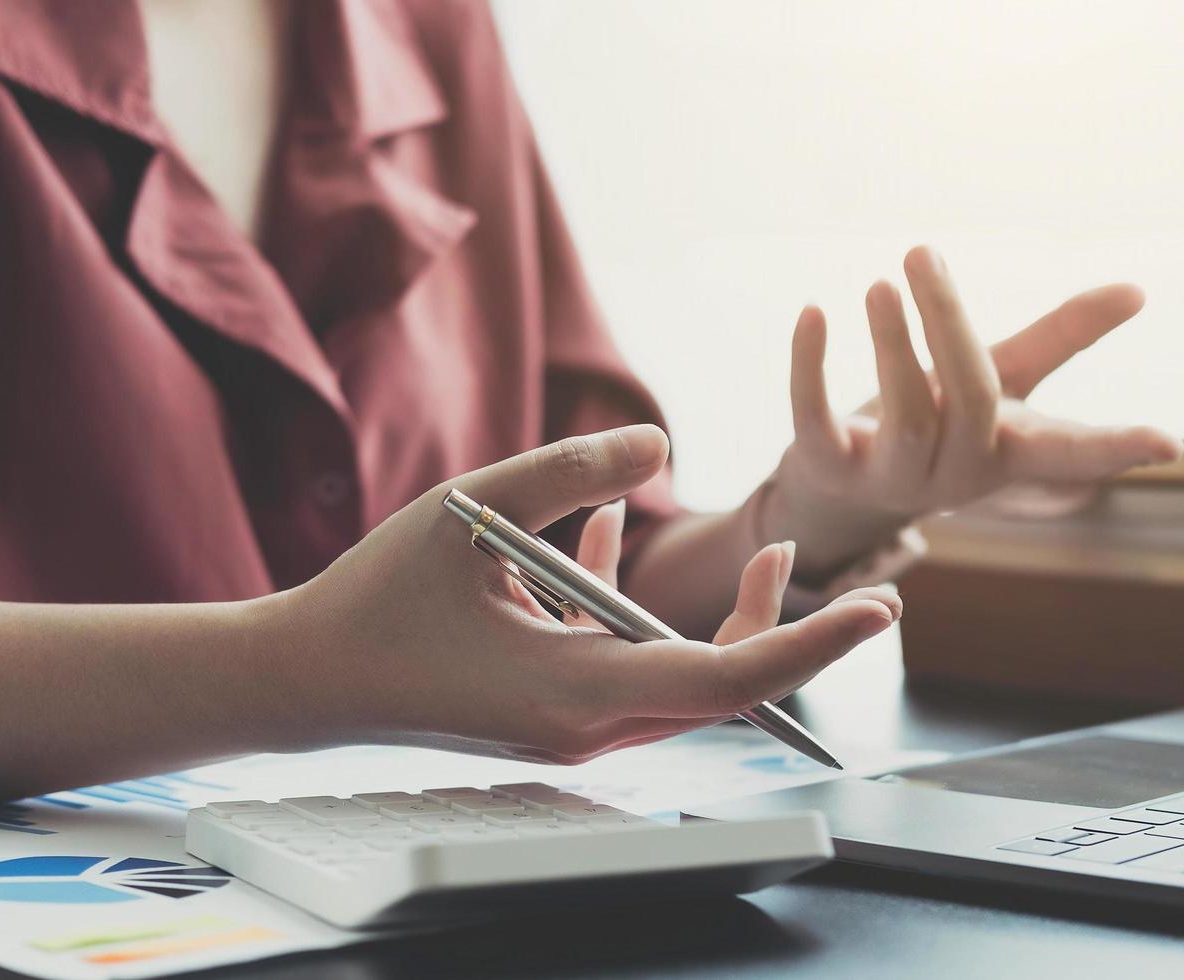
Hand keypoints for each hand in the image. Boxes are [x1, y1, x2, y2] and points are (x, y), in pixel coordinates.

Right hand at [247, 425, 900, 764]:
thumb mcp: (473, 508)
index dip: (813, 643)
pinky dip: (640, 614)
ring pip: (682, 680)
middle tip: (825, 565)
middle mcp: (588, 726)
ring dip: (723, 619)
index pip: (732, 676)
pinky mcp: (548, 716)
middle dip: (785, 628)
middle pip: (722, 686)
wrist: (301, 681)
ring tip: (770, 552)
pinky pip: (626, 669)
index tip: (882, 611)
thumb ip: (569, 470)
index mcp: (579, 691)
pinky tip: (615, 538)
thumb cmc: (373, 599)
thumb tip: (659, 443)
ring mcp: (569, 730)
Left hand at [768, 246, 1183, 575]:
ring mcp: (892, 475)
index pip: (1070, 454)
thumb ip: (1062, 337)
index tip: (1170, 444)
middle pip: (970, 399)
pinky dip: (810, 368)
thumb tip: (1139, 288)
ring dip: (891, 341)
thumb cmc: (941, 421)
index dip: (1115, 449)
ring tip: (882, 280)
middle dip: (948, 325)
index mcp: (1007, 449)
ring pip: (902, 412)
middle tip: (924, 252)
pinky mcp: (828, 467)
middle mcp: (956, 469)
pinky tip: (812, 313)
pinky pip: (816, 420)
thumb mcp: (1003, 379)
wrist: (846, 489)